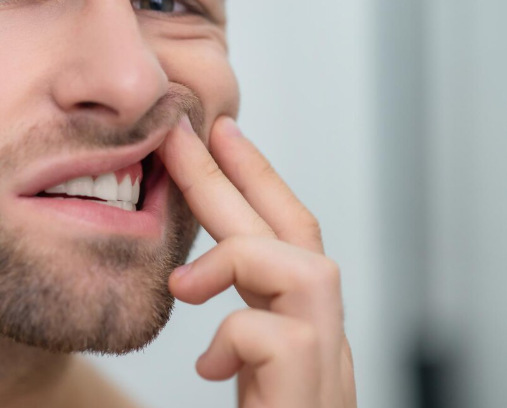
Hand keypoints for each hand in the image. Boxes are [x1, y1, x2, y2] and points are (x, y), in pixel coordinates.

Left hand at [157, 115, 356, 407]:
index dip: (255, 177)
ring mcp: (326, 370)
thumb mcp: (241, 373)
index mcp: (298, 328)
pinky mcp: (312, 397)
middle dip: (240, 174)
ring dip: (240, 257)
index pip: (285, 234)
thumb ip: (229, 329)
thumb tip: (183, 278)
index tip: (219, 130)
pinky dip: (234, 337)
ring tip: (185, 281)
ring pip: (307, 272)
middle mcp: (323, 341)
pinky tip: (208, 367)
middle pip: (294, 234)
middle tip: (192, 127)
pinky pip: (277, 339)